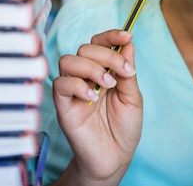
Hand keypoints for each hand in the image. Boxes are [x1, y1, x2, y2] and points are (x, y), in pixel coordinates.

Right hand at [51, 30, 142, 185]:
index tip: (127, 36)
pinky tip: (93, 97)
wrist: (115, 158)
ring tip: (108, 85)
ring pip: (68, 61)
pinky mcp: (63, 106)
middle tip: (123, 72)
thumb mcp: (133, 98)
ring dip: (91, 68)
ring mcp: (73, 90)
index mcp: (103, 71)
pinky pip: (60, 84)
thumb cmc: (123, 129)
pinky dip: (77, 85)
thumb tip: (129, 43)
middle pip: (85, 48)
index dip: (111, 35)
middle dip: (107, 55)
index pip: (99, 43)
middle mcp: (85, 76)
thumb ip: (128, 71)